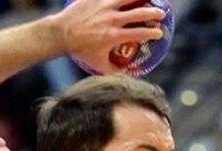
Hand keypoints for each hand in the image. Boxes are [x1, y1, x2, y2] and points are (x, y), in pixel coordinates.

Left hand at [51, 0, 167, 72]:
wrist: (61, 33)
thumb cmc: (80, 50)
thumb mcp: (98, 65)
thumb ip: (115, 71)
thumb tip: (128, 74)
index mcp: (115, 35)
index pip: (140, 33)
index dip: (153, 33)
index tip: (159, 33)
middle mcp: (112, 19)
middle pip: (139, 13)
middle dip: (153, 12)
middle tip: (161, 13)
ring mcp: (104, 6)